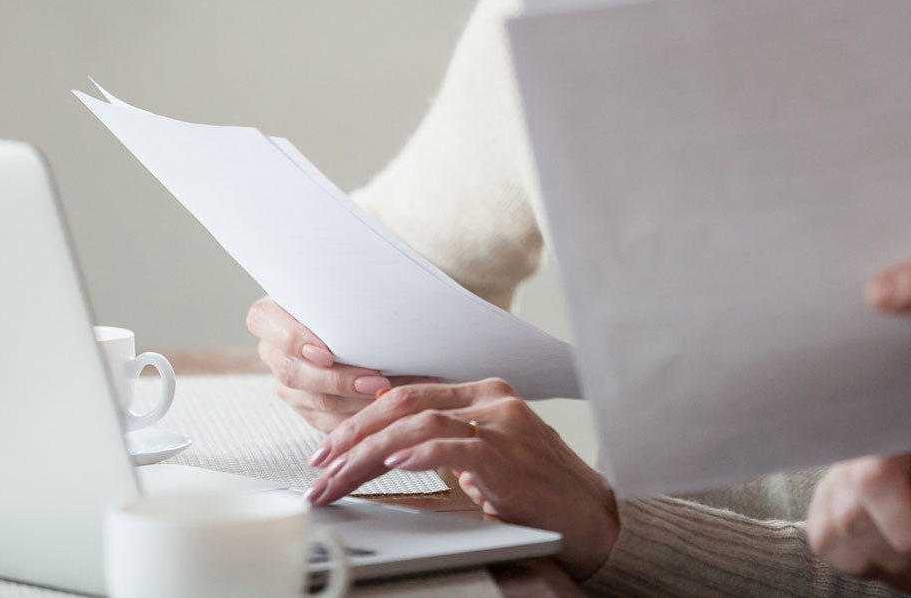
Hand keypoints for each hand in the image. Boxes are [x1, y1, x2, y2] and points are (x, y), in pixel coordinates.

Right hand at [246, 297, 404, 431]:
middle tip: (375, 379)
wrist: (355, 324)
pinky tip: (384, 404)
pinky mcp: (306, 408)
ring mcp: (288, 384)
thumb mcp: (341, 289)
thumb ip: (341, 291)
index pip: (263, 321)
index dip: (291, 338)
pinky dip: (358, 414)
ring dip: (355, 399)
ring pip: (314, 400)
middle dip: (338, 379)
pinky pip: (328, 420)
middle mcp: (273, 351)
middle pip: (292, 371)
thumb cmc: (350, 299)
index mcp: (271, 314)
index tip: (326, 352)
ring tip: (388, 392)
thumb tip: (369, 290)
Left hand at [304, 378, 619, 580]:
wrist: (589, 516)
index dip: (363, 418)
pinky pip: (450, 445)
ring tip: (340, 477)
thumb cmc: (539, 491)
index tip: (331, 447)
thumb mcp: (488, 459)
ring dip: (368, 452)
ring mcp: (501, 424)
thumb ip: (450, 445)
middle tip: (321, 465)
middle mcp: (492, 400)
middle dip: (353, 434)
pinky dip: (415, 453)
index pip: (409, 394)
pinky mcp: (505, 454)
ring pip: (417, 422)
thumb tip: (395, 453)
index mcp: (485, 395)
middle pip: (404, 403)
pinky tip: (392, 464)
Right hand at [807, 436, 910, 594]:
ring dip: (889, 563)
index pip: (877, 471)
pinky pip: (826, 543)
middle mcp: (866, 439)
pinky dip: (865, 565)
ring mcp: (840, 472)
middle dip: (904, 551)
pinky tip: (895, 555)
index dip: (906, 525)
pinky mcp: (824, 506)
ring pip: (836, 532)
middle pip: (853, 510)